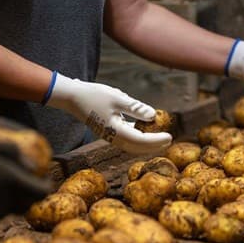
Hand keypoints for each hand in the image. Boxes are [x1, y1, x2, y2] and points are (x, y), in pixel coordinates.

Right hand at [0, 140, 51, 231]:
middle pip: (24, 204)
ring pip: (5, 211)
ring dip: (3, 200)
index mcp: (5, 181)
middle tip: (11, 180)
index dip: (42, 186)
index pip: (39, 192)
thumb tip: (34, 168)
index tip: (39, 181)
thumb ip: (13, 155)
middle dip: (22, 193)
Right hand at [45, 73, 171, 154]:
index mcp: (116, 131)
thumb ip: (135, 108)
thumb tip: (153, 115)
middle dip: (154, 145)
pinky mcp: (107, 132)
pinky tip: (144, 130)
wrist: (73, 97)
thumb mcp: (117, 98)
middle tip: (169, 140)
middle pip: (137, 147)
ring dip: (146, 143)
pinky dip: (137, 138)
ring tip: (160, 138)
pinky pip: (126, 139)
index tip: (170, 136)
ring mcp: (109, 136)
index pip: (141, 140)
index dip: (157, 140)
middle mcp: (112, 137)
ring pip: (132, 145)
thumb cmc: (94, 95)